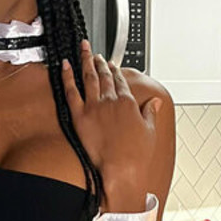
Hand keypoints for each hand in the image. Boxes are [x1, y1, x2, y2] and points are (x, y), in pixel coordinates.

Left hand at [61, 39, 161, 201]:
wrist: (121, 169)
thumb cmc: (136, 155)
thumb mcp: (149, 130)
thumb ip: (150, 112)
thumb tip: (155, 102)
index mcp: (128, 102)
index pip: (120, 80)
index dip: (115, 71)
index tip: (112, 65)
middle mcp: (111, 100)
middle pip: (104, 75)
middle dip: (100, 62)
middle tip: (95, 54)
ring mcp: (94, 107)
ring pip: (88, 77)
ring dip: (85, 60)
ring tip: (83, 50)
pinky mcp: (79, 116)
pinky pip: (71, 91)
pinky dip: (67, 75)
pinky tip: (65, 65)